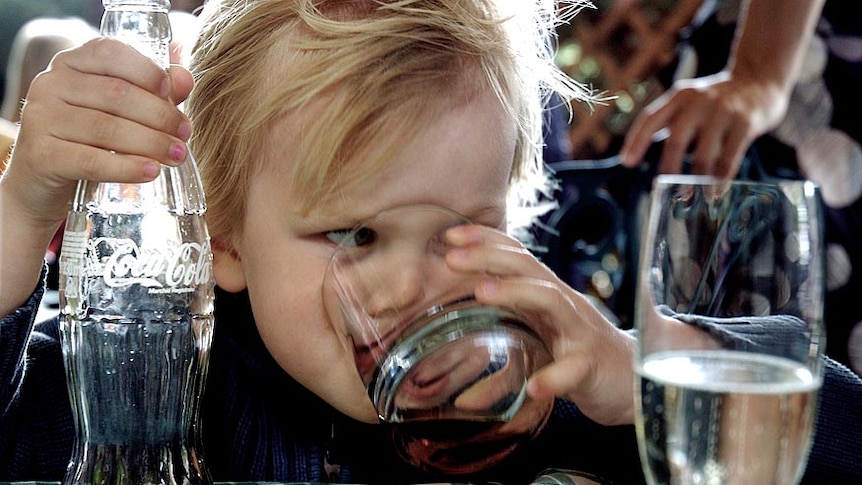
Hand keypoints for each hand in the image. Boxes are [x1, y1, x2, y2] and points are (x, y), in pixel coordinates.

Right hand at [4, 37, 193, 223]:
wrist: (45, 180)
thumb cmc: (90, 138)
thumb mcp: (122, 111)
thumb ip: (155, 92)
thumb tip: (186, 78)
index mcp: (73, 63)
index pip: (110, 53)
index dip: (146, 71)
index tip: (172, 94)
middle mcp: (51, 83)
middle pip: (115, 93)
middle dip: (159, 115)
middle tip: (184, 134)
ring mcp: (40, 118)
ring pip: (106, 128)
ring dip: (150, 143)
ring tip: (177, 155)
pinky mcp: (40, 154)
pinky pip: (91, 160)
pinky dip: (127, 167)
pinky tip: (151, 172)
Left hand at [444, 224, 636, 425]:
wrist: (636, 381)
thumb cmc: (579, 355)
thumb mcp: (539, 338)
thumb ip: (504, 339)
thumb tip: (459, 369)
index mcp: (546, 295)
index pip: (517, 257)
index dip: (486, 240)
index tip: (449, 235)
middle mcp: (564, 305)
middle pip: (529, 268)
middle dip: (489, 256)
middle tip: (451, 256)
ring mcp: (580, 333)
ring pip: (552, 302)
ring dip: (515, 292)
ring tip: (480, 292)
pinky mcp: (592, 367)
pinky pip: (574, 369)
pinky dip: (555, 377)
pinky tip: (535, 386)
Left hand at [619, 71, 789, 177]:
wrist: (760, 78)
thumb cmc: (717, 101)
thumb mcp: (690, 101)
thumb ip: (669, 122)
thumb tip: (637, 155)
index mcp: (679, 96)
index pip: (650, 118)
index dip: (636, 140)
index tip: (627, 162)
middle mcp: (698, 101)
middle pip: (676, 140)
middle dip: (669, 168)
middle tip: (663, 190)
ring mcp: (723, 111)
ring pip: (703, 154)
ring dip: (696, 180)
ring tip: (693, 199)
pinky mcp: (746, 123)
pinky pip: (730, 157)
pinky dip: (721, 178)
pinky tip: (717, 191)